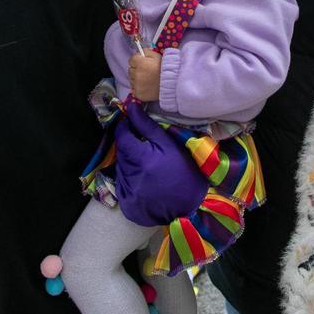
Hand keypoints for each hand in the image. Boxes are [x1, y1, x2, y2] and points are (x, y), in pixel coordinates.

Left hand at [113, 98, 206, 226]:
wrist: (193, 205)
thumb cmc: (184, 171)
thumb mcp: (169, 144)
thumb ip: (147, 125)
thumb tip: (131, 106)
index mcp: (143, 159)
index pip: (122, 137)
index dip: (124, 128)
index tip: (130, 124)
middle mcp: (132, 177)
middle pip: (121, 153)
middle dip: (129, 146)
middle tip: (143, 147)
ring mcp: (128, 194)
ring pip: (121, 169)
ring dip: (129, 163)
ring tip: (147, 166)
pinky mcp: (128, 206)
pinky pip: (121, 186)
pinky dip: (129, 180)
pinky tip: (144, 181)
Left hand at [129, 50, 162, 101]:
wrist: (172, 84)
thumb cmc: (164, 68)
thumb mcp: (157, 56)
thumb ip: (146, 52)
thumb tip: (140, 52)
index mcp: (140, 63)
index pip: (131, 60)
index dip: (137, 61)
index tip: (142, 63)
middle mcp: (136, 74)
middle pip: (130, 70)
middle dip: (136, 69)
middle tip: (145, 71)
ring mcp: (136, 85)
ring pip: (132, 79)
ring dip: (136, 78)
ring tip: (147, 79)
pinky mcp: (138, 94)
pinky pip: (134, 89)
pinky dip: (138, 88)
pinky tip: (146, 86)